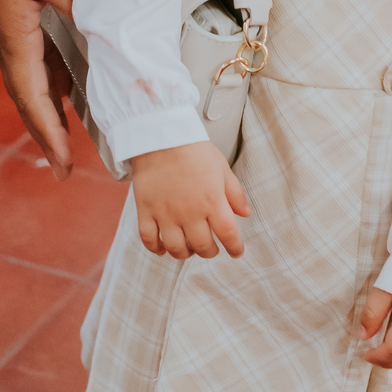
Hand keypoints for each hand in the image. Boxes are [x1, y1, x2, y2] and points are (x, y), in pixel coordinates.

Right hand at [0, 0, 74, 179]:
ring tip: (72, 139)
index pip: (36, 101)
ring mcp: (12, 40)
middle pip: (33, 104)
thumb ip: (74, 2)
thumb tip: (101, 30)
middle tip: (64, 169)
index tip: (62, 165)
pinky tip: (70, 88)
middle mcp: (12, 50)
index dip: (51, 135)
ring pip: (35, 86)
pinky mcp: (14, 27)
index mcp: (18, 44)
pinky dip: (53, 83)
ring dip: (51, 114)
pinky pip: (37, 64)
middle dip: (50, 137)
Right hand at [130, 143, 249, 260]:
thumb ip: (235, 194)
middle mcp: (190, 212)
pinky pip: (149, 239)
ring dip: (185, 254)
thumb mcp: (222, 168)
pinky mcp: (146, 211)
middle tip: (211, 248)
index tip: (236, 252)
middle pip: (202, 246)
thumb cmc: (194, 150)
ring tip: (188, 248)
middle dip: (209, 252)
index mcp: (212, 201)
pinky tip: (162, 248)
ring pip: (176, 249)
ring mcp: (166, 213)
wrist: (161, 137)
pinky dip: (156, 249)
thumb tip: (245, 214)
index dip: (235, 247)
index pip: (228, 234)